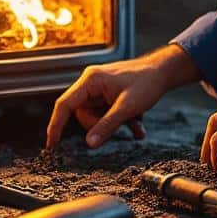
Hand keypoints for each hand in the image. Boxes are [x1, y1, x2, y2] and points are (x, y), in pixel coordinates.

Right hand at [46, 44, 200, 148]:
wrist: (164, 72)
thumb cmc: (146, 82)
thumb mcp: (127, 108)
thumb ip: (106, 126)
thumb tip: (89, 144)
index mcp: (90, 81)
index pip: (64, 105)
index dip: (55, 125)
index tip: (52, 144)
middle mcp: (91, 84)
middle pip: (83, 115)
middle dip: (100, 125)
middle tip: (120, 123)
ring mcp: (100, 90)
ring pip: (96, 117)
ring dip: (114, 125)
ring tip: (134, 122)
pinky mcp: (109, 96)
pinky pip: (107, 115)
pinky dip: (120, 122)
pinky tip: (137, 127)